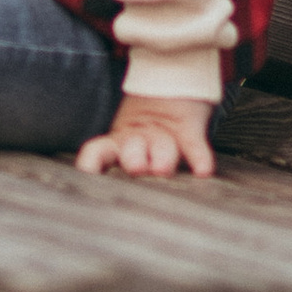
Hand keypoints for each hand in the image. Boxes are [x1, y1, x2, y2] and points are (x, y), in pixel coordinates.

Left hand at [76, 91, 217, 179]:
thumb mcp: (125, 143)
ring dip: (162, 157)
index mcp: (117, 144)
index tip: (89, 176)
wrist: (172, 84)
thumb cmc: (146, 130)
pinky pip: (194, 144)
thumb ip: (114, 165)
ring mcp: (163, 134)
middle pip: (131, 150)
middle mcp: (137, 140)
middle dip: (132, 159)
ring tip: (162, 168)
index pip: (97, 153)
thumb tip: (103, 207)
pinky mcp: (189, 128)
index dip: (91, 163)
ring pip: (162, 146)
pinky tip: (203, 170)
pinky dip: (199, 157)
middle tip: (136, 168)